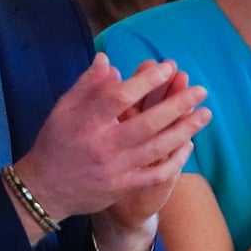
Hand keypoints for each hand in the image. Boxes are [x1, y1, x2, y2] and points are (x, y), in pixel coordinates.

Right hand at [16, 54, 209, 226]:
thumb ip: (87, 85)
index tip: (168, 67)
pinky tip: (188, 145)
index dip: (146, 80)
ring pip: (157, 148)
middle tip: (201, 90)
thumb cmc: (55, 143)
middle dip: (178, 104)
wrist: (44, 190)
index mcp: (87, 121)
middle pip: (148, 123)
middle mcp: (104, 144)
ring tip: (205, 114)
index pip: (120, 96)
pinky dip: (175, 161)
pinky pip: (155, 174)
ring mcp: (116, 168)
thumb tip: (108, 60)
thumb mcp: (63, 109)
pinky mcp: (123, 186)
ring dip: (185, 130)